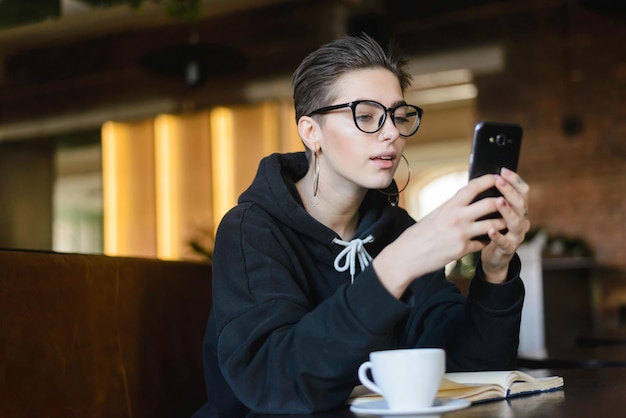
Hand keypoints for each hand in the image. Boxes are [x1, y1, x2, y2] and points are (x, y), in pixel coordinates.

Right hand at [373, 173, 509, 296]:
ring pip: (493, 225)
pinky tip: (486, 242)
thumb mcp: (435, 215)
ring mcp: (461, 234)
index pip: (474, 187)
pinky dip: (485, 242)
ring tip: (506, 223)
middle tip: (510, 202)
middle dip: (503, 202)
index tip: (498, 177)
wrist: (406, 255)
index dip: (489, 180)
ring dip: (502, 224)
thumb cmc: (419, 234)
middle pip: (490, 203)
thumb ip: (452, 207)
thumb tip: (466, 199)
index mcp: (449, 205)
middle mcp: (457, 217)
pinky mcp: (462, 249)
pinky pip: (482, 244)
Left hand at [478, 168, 529, 282]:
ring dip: (507, 211)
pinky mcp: (509, 249)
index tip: (503, 170)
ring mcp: (517, 235)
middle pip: (521, 203)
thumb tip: (481, 177)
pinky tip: (490, 229)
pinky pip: (505, 242)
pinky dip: (498, 235)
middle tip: (499, 181)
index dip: (514, 180)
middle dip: (509, 191)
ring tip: (498, 202)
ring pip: (516, 222)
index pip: (522, 191)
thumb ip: (490, 199)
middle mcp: (522, 220)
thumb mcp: (492, 213)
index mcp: (518, 209)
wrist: (493, 257)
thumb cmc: (490, 230)